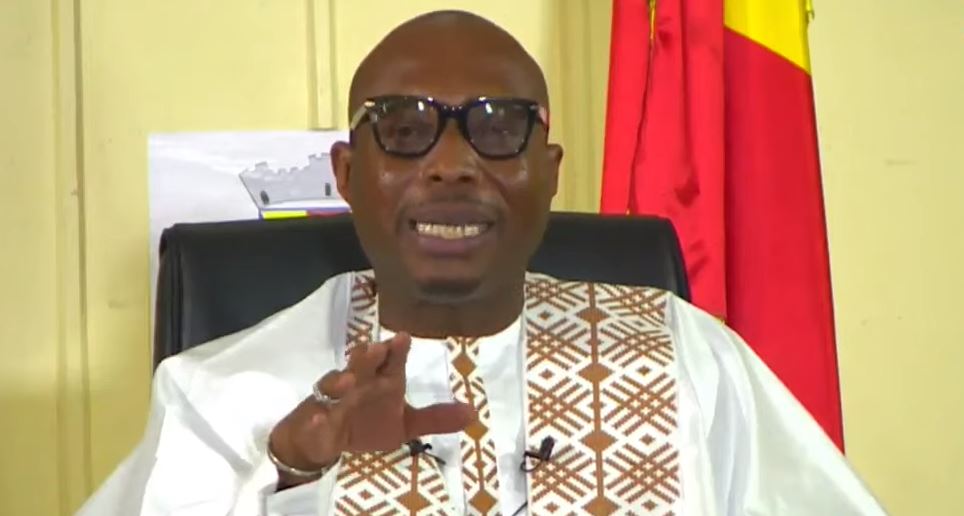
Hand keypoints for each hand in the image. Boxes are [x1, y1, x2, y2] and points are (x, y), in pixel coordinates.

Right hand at [268, 333, 474, 487]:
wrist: (324, 439)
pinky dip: (316, 417)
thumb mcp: (405, 424)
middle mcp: (357, 382)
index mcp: (381, 380)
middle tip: (376, 348)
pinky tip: (320, 417)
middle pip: (361, 366)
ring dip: (339, 382)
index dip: (396, 350)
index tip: (403, 338)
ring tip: (347, 380)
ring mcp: (333, 399)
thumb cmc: (367, 421)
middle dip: (367, 357)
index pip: (390, 361)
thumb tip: (473, 414)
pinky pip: (314, 418)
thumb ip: (435, 418)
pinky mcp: (314, 419)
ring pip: (333, 386)